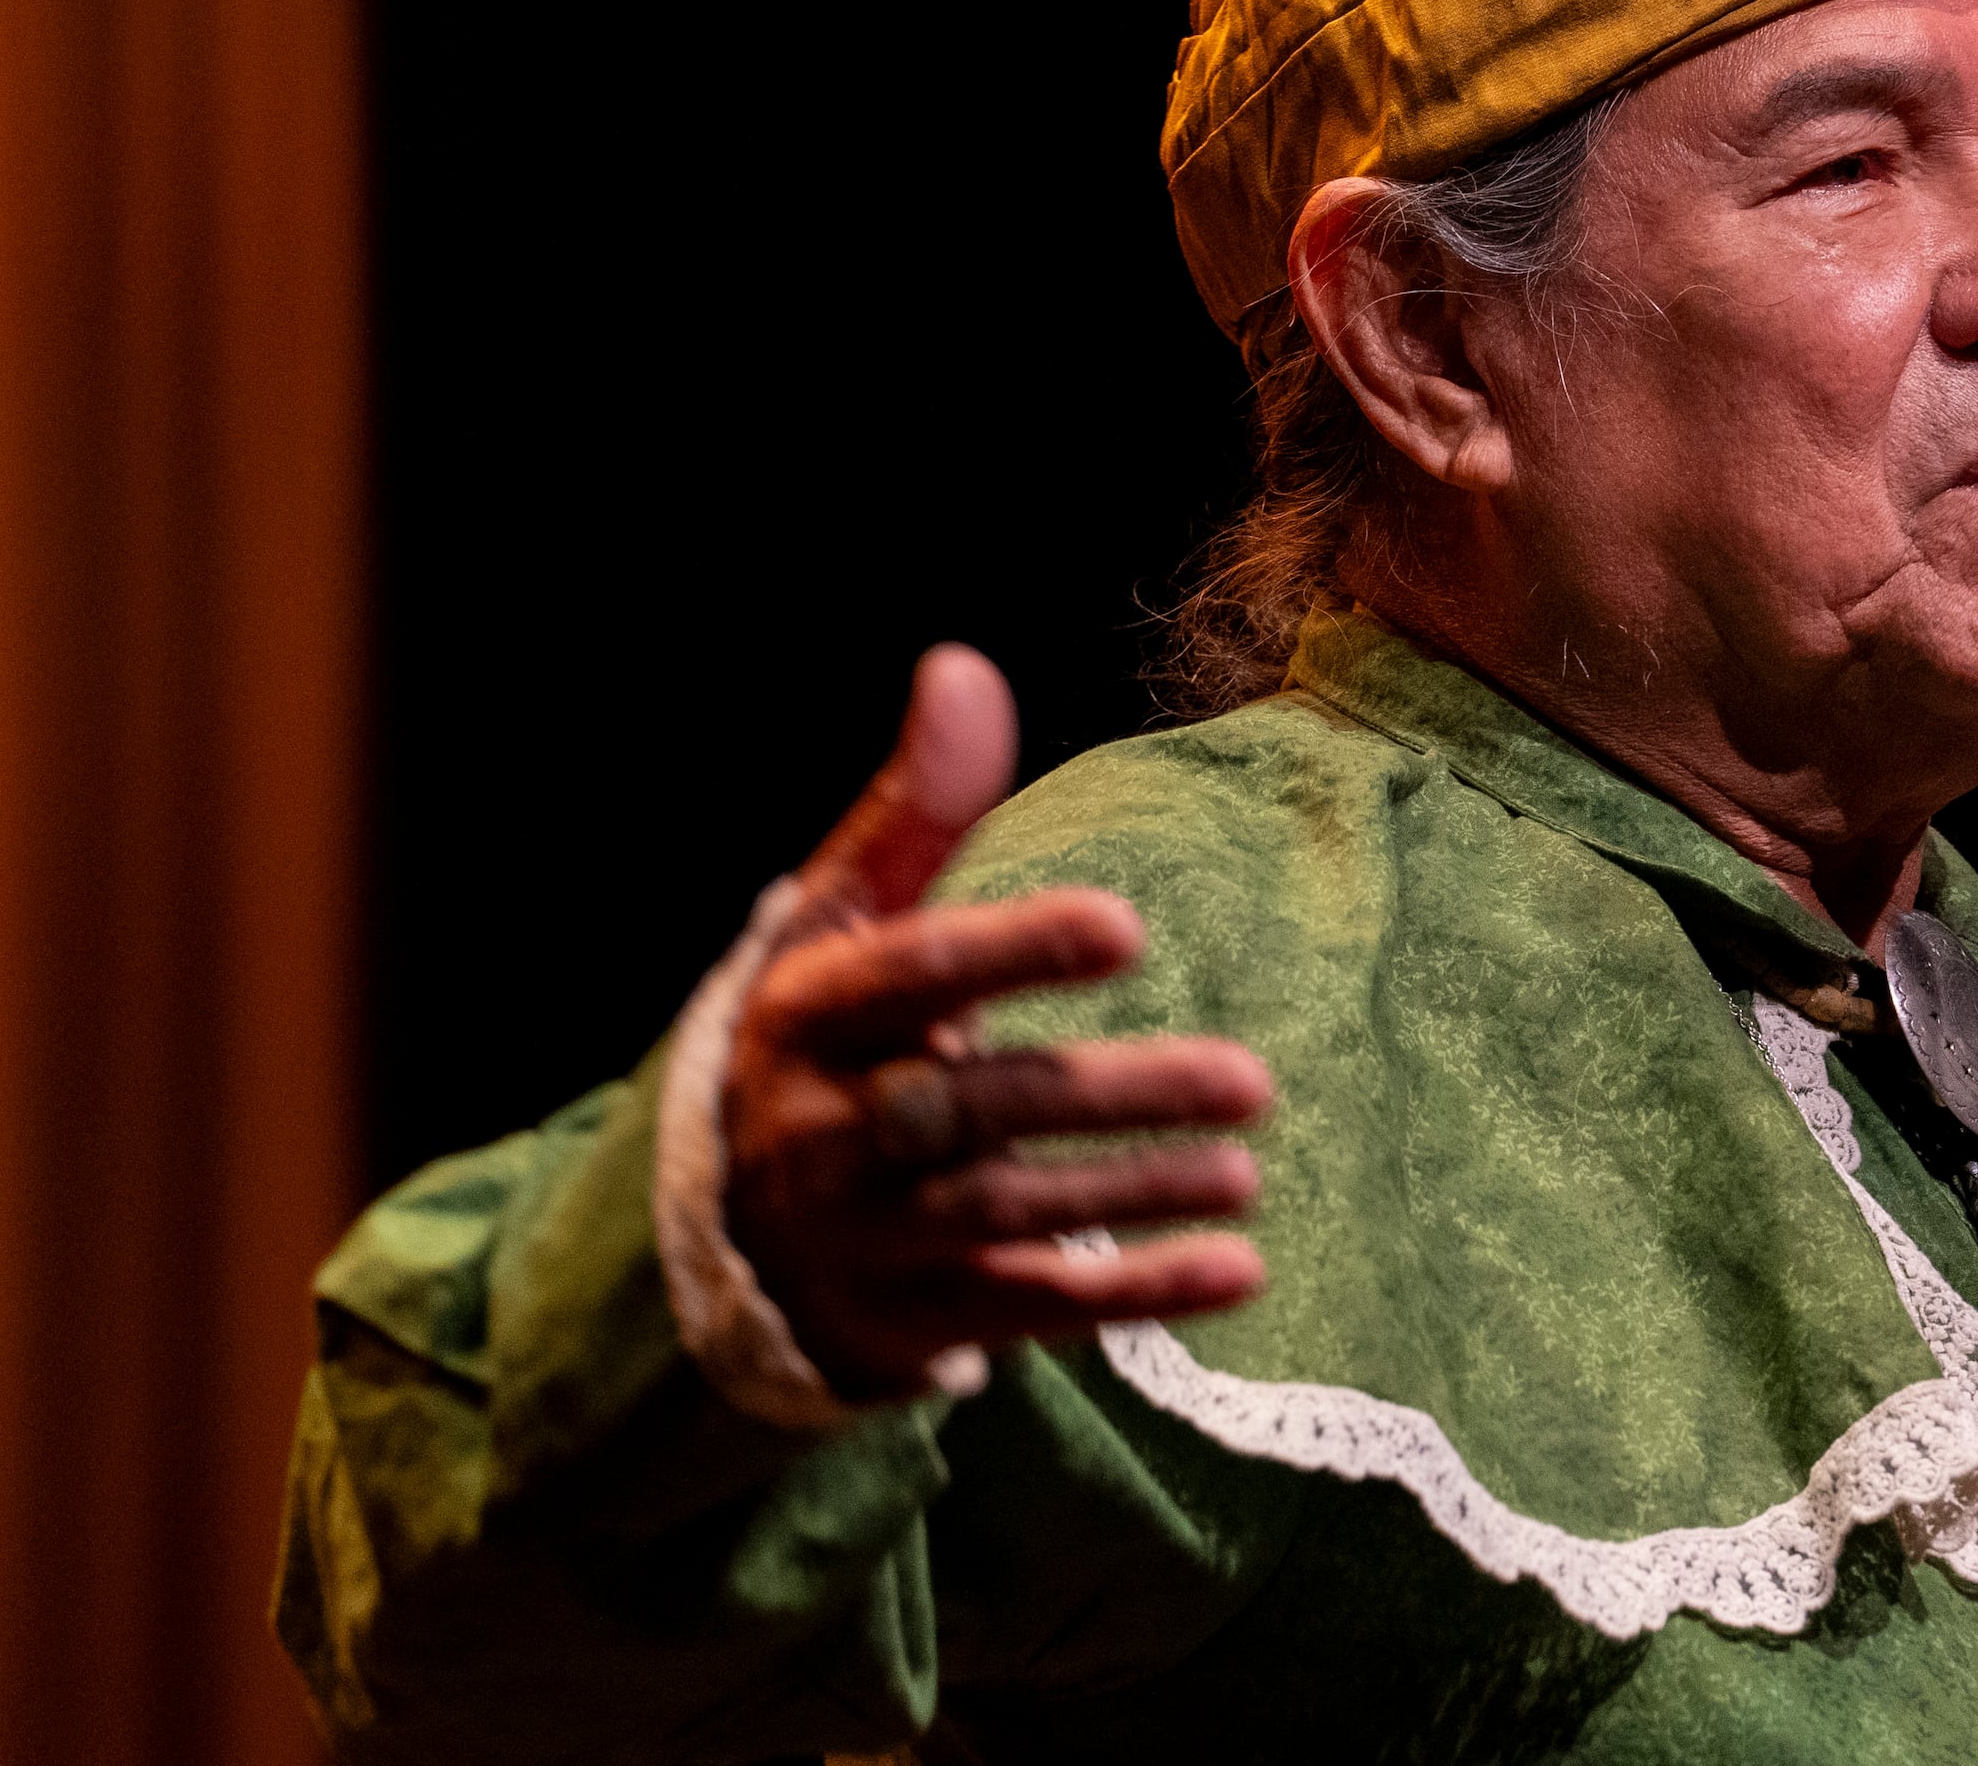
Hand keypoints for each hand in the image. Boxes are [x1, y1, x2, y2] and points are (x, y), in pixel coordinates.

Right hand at [723, 645, 1274, 1400]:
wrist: (725, 1227)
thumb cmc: (818, 1034)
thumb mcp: (841, 921)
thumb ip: (914, 807)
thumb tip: (964, 664)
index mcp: (808, 1012)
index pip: (913, 973)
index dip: (1015, 951)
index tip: (1127, 926)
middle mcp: (826, 1127)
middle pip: (976, 1108)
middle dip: (1111, 1098)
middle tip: (1252, 1080)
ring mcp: (867, 1234)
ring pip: (1007, 1213)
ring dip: (1135, 1195)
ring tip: (1248, 1169)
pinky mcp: (914, 1313)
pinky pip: (1029, 1306)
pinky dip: (1133, 1293)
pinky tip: (1239, 1269)